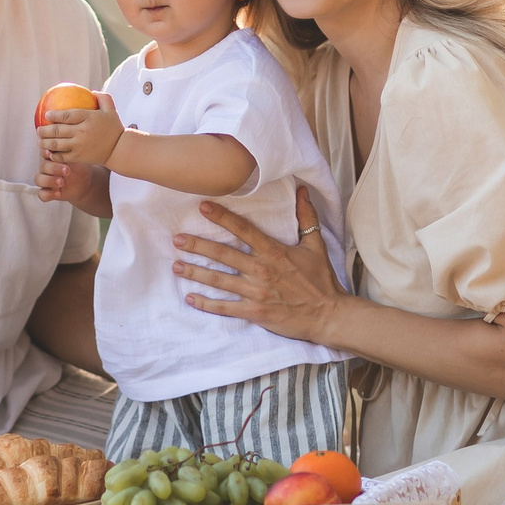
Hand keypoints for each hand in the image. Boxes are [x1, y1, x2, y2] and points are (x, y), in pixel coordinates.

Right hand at [36, 159, 109, 215]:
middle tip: (66, 170)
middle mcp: (46, 167)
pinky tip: (57, 193)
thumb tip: (66, 146)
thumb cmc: (79, 166)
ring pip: (39, 179)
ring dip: (49, 180)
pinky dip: (48, 194)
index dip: (44, 152)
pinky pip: (42, 194)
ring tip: (61, 182)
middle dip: (54, 168)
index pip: (43, 152)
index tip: (49, 153)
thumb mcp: (76, 158)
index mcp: (51, 156)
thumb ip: (69, 153)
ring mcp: (46, 180)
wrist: (85, 181)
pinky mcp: (48, 192)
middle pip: (43, 166)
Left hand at [38, 99, 122, 167]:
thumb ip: (103, 98)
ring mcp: (79, 145)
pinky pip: (62, 156)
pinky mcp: (79, 157)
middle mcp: (82, 131)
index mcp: (88, 118)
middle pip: (57, 130)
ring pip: (56, 144)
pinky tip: (49, 153)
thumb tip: (91, 91)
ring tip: (40, 141)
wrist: (119, 149)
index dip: (53, 115)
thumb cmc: (114, 128)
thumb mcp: (111, 110)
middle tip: (38, 129)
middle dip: (44, 130)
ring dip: (45, 143)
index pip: (66, 115)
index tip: (46, 115)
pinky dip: (53, 155)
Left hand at [173, 186, 347, 344]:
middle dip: (197, 246)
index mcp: (274, 252)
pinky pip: (225, 308)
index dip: (222, 217)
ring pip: (219, 280)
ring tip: (176, 266)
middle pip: (223, 254)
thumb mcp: (315, 245)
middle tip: (177, 240)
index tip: (203, 207)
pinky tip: (190, 298)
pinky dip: (206, 304)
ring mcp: (256, 292)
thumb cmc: (322, 280)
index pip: (243, 230)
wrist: (328, 314)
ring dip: (195, 273)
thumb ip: (306, 217)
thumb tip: (302, 190)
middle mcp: (261, 270)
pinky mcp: (255, 312)